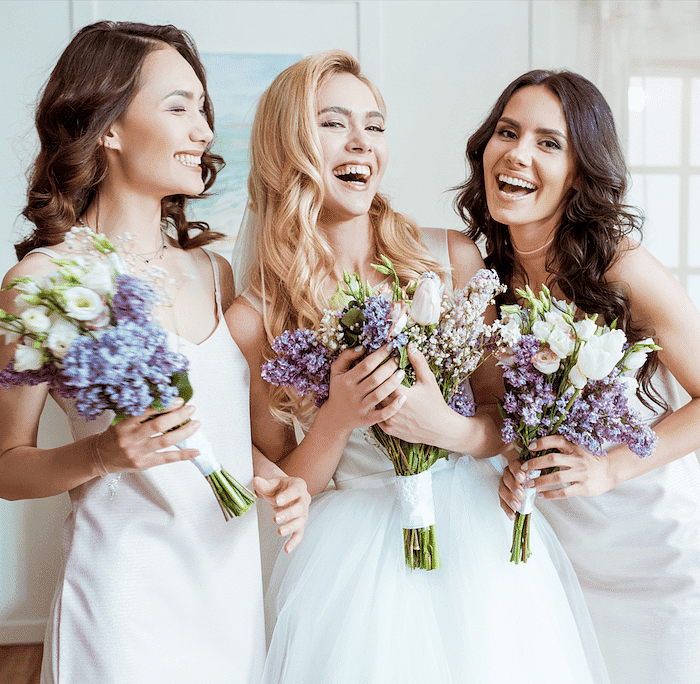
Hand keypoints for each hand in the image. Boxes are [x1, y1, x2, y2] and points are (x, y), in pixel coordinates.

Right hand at [94, 399, 201, 472]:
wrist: (99, 457)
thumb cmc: (115, 436)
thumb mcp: (123, 422)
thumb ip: (141, 415)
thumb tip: (168, 405)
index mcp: (125, 425)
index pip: (147, 412)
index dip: (165, 406)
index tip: (179, 400)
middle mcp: (131, 438)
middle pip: (158, 426)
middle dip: (178, 416)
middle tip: (191, 408)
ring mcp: (138, 452)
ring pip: (165, 441)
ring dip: (184, 432)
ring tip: (196, 424)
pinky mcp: (145, 463)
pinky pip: (167, 459)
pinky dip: (183, 455)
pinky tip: (196, 451)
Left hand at [254, 475, 310, 552]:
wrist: (281, 493)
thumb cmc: (277, 488)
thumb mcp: (270, 483)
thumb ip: (263, 483)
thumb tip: (255, 480)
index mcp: (299, 486)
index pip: (296, 490)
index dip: (287, 496)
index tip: (277, 500)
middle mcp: (304, 499)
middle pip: (300, 507)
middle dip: (288, 514)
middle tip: (275, 518)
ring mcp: (303, 512)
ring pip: (301, 521)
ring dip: (291, 527)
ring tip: (279, 532)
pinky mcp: (299, 523)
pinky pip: (299, 533)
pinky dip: (294, 542)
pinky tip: (287, 549)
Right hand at [324, 345, 405, 431]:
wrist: (336, 417)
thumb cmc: (339, 389)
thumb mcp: (336, 371)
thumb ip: (346, 356)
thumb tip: (363, 347)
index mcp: (346, 381)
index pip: (365, 365)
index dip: (379, 355)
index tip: (390, 346)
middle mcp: (353, 394)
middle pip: (375, 379)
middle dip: (389, 367)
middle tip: (398, 359)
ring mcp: (361, 408)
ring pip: (379, 394)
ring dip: (393, 383)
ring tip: (402, 373)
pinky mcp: (368, 419)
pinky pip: (383, 414)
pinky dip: (394, 407)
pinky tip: (403, 397)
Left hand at [378, 348, 449, 445]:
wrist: (440, 429)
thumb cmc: (435, 403)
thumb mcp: (429, 381)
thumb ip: (418, 362)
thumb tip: (410, 346)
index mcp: (401, 394)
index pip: (383, 377)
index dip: (381, 368)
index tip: (379, 362)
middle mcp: (392, 408)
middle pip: (375, 390)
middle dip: (374, 380)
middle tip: (371, 372)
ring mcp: (389, 420)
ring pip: (373, 404)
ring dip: (372, 395)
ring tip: (369, 385)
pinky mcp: (389, 429)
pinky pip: (376, 416)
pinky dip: (375, 408)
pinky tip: (374, 401)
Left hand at [499, 436, 614, 517]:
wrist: (608, 472)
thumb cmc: (585, 461)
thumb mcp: (575, 451)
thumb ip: (559, 451)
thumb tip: (533, 452)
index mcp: (573, 448)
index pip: (557, 440)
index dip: (543, 442)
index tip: (529, 447)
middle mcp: (577, 459)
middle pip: (553, 459)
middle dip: (536, 463)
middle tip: (523, 468)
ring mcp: (581, 473)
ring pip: (557, 477)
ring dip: (540, 481)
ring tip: (528, 484)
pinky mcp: (583, 487)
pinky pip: (564, 492)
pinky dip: (550, 494)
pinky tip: (540, 495)